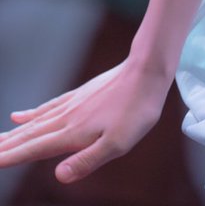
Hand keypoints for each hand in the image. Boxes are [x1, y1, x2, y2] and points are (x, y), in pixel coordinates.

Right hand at [0, 59, 170, 183]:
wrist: (148, 71)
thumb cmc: (137, 110)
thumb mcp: (118, 144)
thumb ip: (87, 161)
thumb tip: (58, 176)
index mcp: (73, 133)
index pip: (35, 149)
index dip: (11, 157)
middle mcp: (67, 118)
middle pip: (30, 136)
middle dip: (6, 147)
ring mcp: (73, 104)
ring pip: (36, 122)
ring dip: (14, 134)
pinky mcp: (80, 95)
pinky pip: (48, 107)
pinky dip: (32, 114)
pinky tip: (21, 116)